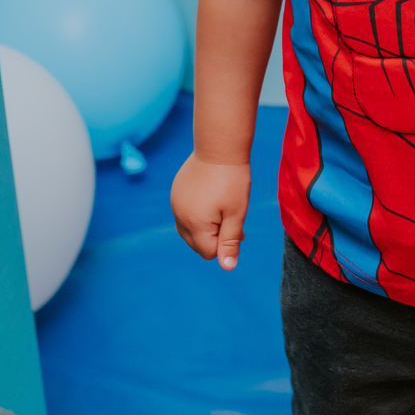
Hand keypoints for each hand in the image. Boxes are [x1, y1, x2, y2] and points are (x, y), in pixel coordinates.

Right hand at [171, 153, 250, 268]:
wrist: (218, 147)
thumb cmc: (232, 180)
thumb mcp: (236, 213)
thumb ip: (230, 241)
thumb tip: (227, 267)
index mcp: (195, 224)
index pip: (208, 252)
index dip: (225, 245)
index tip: (238, 230)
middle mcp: (180, 216)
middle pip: (196, 244)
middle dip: (214, 238)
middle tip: (233, 222)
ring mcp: (175, 204)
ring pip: (189, 230)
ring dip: (205, 228)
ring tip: (224, 213)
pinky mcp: (176, 193)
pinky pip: (184, 214)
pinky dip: (197, 215)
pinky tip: (212, 201)